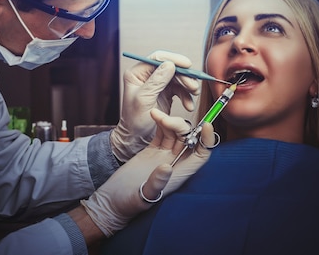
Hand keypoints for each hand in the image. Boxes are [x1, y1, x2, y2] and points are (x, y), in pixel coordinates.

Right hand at [81, 109, 213, 236]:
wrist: (112, 201)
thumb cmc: (128, 204)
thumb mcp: (142, 196)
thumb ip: (155, 183)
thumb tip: (166, 167)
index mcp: (179, 175)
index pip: (201, 155)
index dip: (207, 140)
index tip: (207, 126)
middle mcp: (174, 164)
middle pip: (189, 140)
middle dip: (182, 126)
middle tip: (166, 120)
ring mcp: (163, 156)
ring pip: (175, 134)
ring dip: (169, 122)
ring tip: (157, 115)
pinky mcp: (151, 151)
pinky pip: (161, 134)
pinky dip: (160, 123)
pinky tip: (155, 116)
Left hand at [111, 50, 199, 162]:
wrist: (136, 138)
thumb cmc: (134, 121)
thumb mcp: (144, 100)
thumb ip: (156, 81)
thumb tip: (169, 64)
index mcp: (137, 73)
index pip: (157, 58)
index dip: (173, 59)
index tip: (187, 65)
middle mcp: (147, 76)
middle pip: (170, 67)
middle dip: (184, 76)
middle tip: (193, 86)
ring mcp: (157, 84)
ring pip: (177, 78)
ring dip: (187, 86)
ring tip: (194, 95)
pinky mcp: (165, 93)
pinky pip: (179, 89)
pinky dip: (186, 96)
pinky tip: (189, 105)